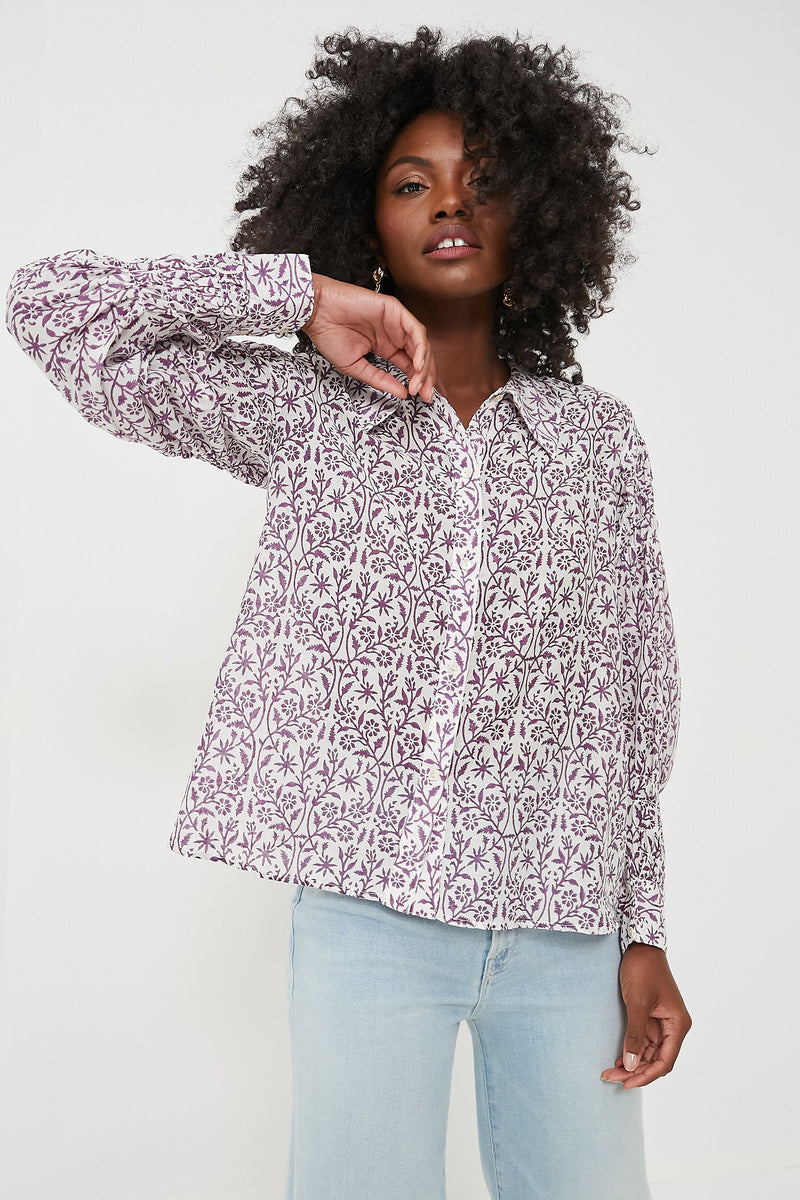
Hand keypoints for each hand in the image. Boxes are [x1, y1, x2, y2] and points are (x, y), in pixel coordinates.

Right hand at [301, 273, 437, 403]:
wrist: (317, 314)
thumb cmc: (329, 336)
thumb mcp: (356, 367)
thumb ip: (380, 380)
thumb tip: (402, 394)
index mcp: (386, 347)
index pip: (410, 366)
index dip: (418, 382)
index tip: (421, 398)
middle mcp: (394, 335)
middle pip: (420, 357)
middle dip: (426, 377)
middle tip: (425, 394)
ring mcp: (396, 322)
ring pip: (422, 344)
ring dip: (424, 365)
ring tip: (418, 382)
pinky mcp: (395, 310)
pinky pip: (415, 329)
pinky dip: (420, 347)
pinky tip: (417, 364)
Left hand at [600, 944, 691, 1088]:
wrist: (640, 945)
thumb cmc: (643, 970)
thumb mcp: (637, 1003)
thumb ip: (635, 1035)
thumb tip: (631, 1065)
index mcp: (678, 1025)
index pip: (665, 1061)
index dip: (646, 1076)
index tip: (626, 1083)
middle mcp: (674, 1027)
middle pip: (656, 1060)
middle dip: (635, 1071)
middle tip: (611, 1077)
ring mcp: (662, 1022)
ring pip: (649, 1053)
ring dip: (632, 1063)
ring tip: (610, 1071)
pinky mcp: (651, 1017)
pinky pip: (643, 1041)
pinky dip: (632, 1050)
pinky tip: (617, 1058)